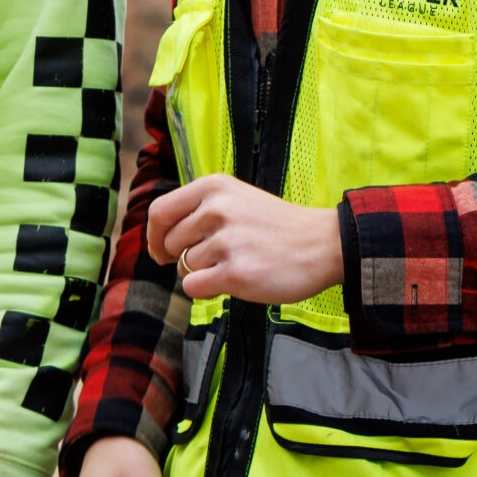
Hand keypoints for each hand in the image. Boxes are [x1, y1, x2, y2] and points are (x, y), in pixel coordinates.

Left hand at [148, 173, 342, 305]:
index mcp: (213, 187)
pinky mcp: (236, 273)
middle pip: (170, 243)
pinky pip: (193, 287)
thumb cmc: (276, 226)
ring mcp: (226, 241)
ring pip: (185, 267)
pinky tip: (234, 280)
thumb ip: (199, 210)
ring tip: (238, 262)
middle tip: (215, 258)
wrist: (321, 244)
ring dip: (204, 272)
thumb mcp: (236, 199)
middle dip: (183, 257)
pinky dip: (207, 290)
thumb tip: (160, 241)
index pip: (159, 212)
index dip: (154, 236)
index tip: (161, 250)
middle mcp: (216, 209)